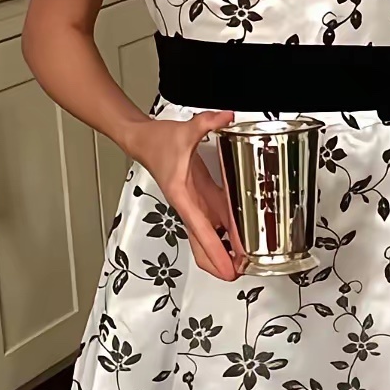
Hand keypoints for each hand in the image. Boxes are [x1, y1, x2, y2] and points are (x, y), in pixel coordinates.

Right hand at [127, 111, 237, 280]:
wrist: (144, 140)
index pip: (202, 230)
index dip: (216, 251)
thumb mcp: (186, 130)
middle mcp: (189, 205)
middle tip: (241, 272)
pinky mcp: (200, 196)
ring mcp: (194, 203)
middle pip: (202, 245)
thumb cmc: (158, 142)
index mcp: (183, 197)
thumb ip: (207, 122)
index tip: (228, 268)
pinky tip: (242, 232)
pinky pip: (214, 219)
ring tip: (245, 259)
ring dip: (223, 249)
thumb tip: (226, 117)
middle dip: (219, 263)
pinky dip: (226, 230)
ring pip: (208, 236)